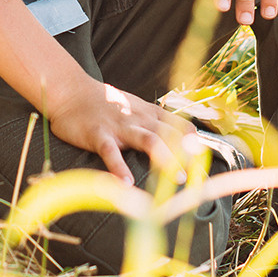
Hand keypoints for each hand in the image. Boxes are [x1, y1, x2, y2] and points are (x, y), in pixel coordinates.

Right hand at [43, 78, 189, 185]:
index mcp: (148, 112)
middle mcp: (138, 118)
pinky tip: (126, 184)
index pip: (178, 125)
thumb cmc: (104, 103)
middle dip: (186, 154)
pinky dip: (119, 168)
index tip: (206, 157)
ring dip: (165, 159)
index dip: (193, 141)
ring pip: (148, 140)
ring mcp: (119, 126)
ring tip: (176, 179)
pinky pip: (111, 152)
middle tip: (200, 174)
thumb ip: (154, 119)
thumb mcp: (134, 106)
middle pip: (169, 135)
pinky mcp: (98, 135)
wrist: (71, 91)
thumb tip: (180, 135)